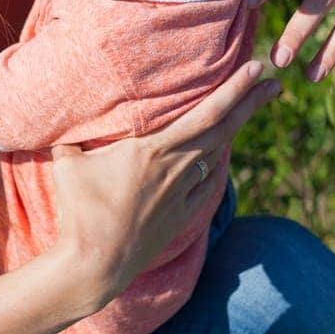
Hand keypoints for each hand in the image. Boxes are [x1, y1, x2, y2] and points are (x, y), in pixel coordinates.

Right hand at [47, 61, 279, 312]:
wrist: (95, 264)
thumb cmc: (79, 211)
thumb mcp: (67, 164)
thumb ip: (70, 135)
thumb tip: (58, 112)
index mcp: (153, 150)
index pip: (206, 114)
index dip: (235, 89)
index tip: (258, 69)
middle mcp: (176, 168)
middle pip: (224, 129)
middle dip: (251, 103)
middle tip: (276, 84)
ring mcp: (182, 194)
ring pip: (217, 154)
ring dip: (236, 131)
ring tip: (249, 110)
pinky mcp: (181, 216)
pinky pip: (207, 183)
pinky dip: (216, 164)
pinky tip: (220, 157)